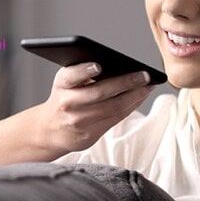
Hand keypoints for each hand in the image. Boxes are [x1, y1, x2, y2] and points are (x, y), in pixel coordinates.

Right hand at [37, 62, 153, 153]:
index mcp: (61, 85)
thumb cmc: (65, 98)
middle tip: (144, 75)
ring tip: (147, 86)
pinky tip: (139, 97)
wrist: (51, 129)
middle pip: (100, 93)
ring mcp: (79, 121)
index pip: (71, 76)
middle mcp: (68, 103)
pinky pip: (116, 118)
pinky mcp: (90, 135)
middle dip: (126, 83)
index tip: (98, 66)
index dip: (84, 71)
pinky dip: (131, 106)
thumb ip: (83, 73)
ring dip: (134, 96)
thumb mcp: (66, 82)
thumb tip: (119, 66)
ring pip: (113, 107)